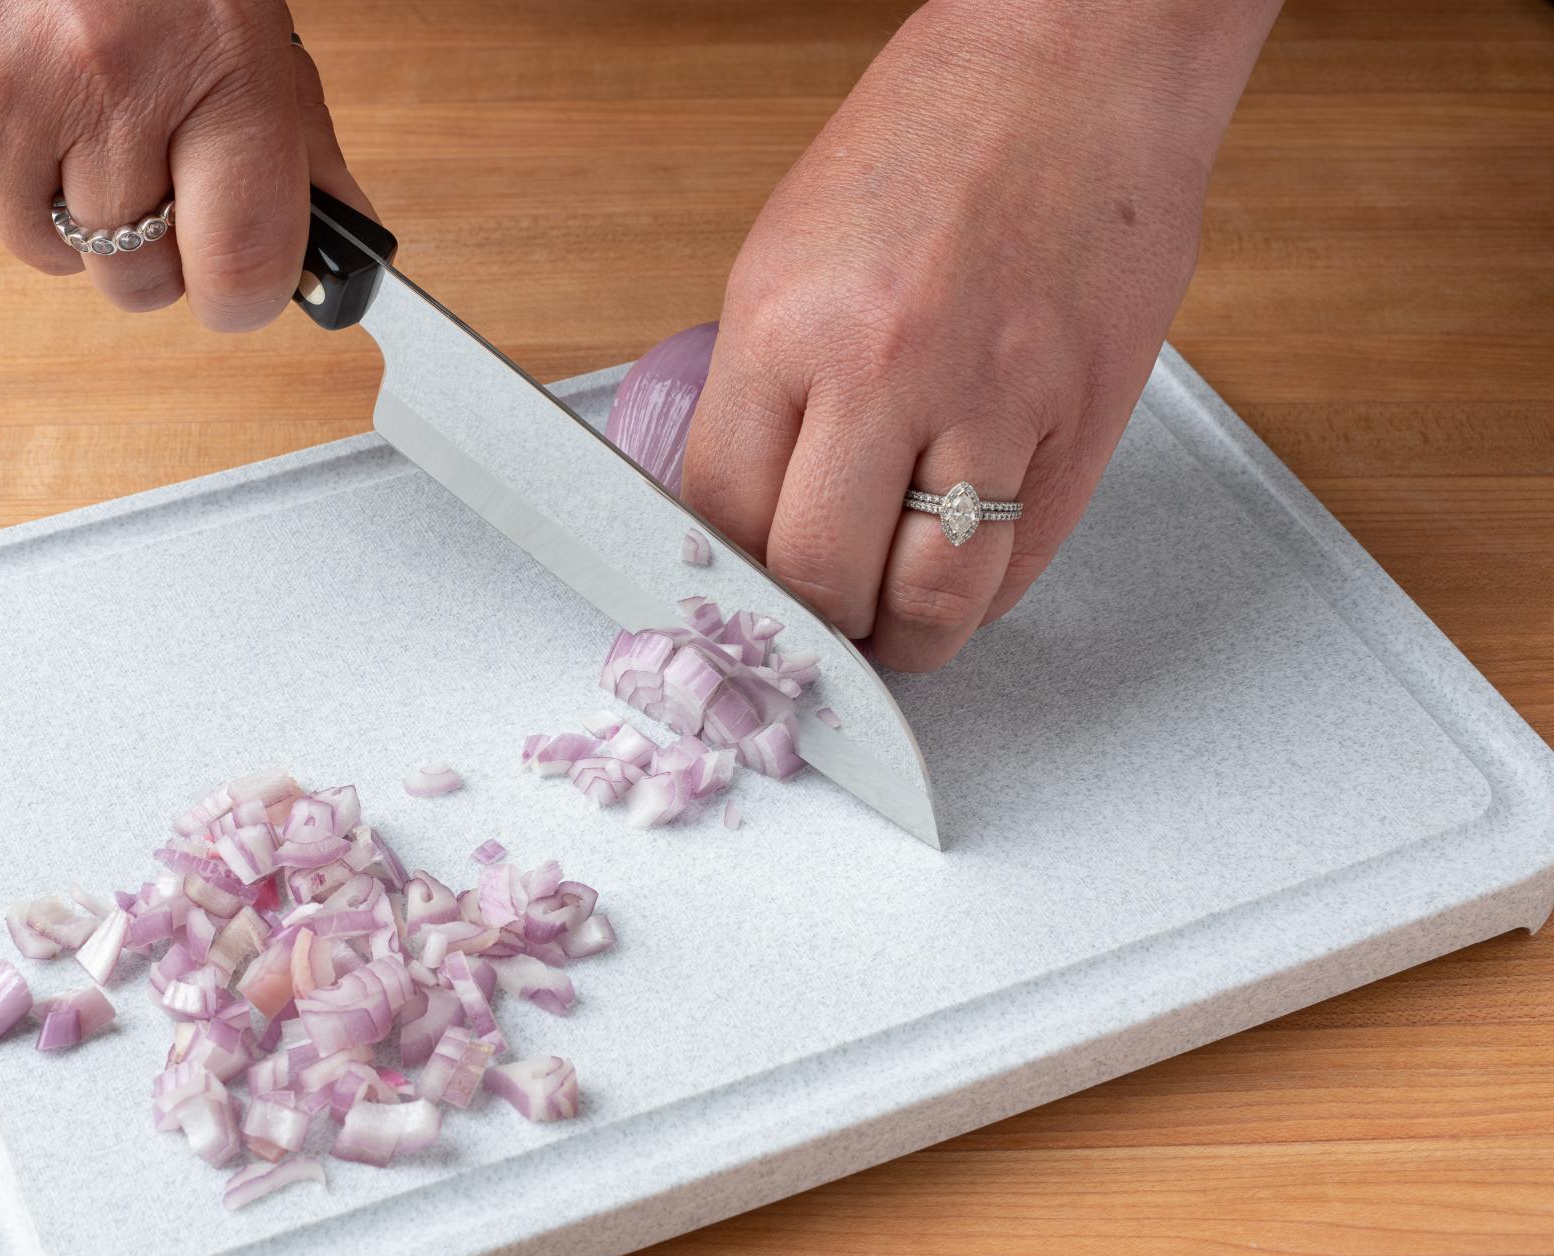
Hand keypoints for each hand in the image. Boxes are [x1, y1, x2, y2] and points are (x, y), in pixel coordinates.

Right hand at [0, 0, 369, 327]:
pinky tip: (8, 85)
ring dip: (63, 208)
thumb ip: (293, 132)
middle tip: (149, 175)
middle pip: (136, 276)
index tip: (242, 287)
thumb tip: (342, 236)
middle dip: (150, 251)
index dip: (245, 293)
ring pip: (45, 248)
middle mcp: (102, 81)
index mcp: (210, 55)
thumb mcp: (240, 10)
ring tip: (71, 110)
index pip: (242, 258)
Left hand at [682, 0, 1279, 670]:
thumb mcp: (787, 254)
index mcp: (787, 324)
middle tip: (813, 629)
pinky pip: (1021, 562)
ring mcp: (994, 399)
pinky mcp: (1084, 418)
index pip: (722, 513)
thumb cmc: (932, 140)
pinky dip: (983, 595)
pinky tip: (960, 579)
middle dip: (809, 626)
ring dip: (902, 642)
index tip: (734, 600)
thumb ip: (764, 390)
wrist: (1076, 63)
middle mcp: (885, 369)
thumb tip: (742, 512)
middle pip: (817, 576)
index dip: (723, 579)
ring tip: (889, 635)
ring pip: (931, 599)